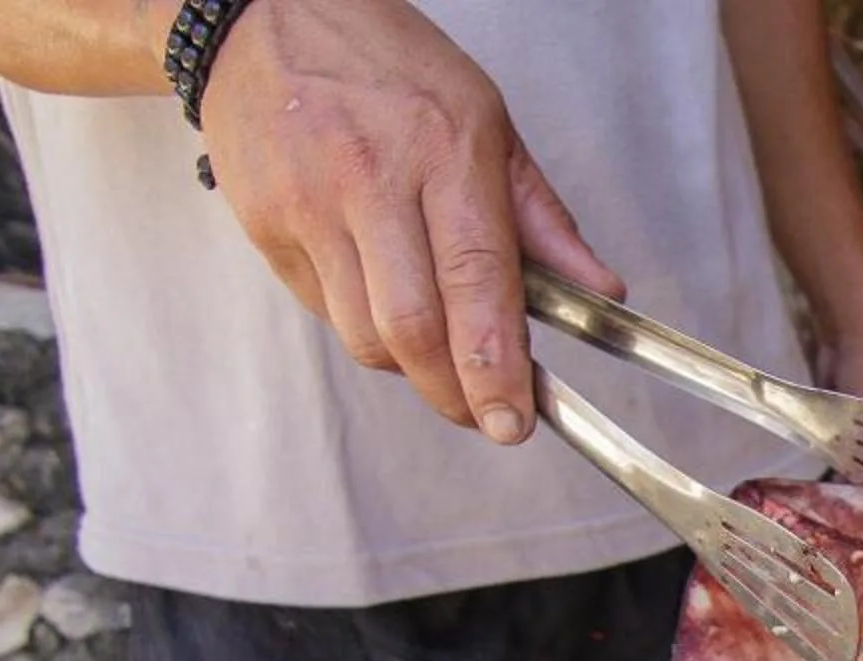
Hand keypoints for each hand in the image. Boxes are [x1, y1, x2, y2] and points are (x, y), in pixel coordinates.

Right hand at [195, 0, 623, 442]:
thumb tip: (601, 290)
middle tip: (483, 413)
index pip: (477, 281)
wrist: (261, 16)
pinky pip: (324, 311)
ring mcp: (309, 207)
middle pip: (413, 329)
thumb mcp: (485, 117)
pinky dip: (362, 326)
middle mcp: (371, 181)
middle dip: (454, 391)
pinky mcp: (266, 226)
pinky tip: (380, 293)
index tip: (513, 418)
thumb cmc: (384, 62)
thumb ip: (541, 216)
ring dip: (409, 365)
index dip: (495, 365)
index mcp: (444, 150)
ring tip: (435, 346)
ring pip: (364, 335)